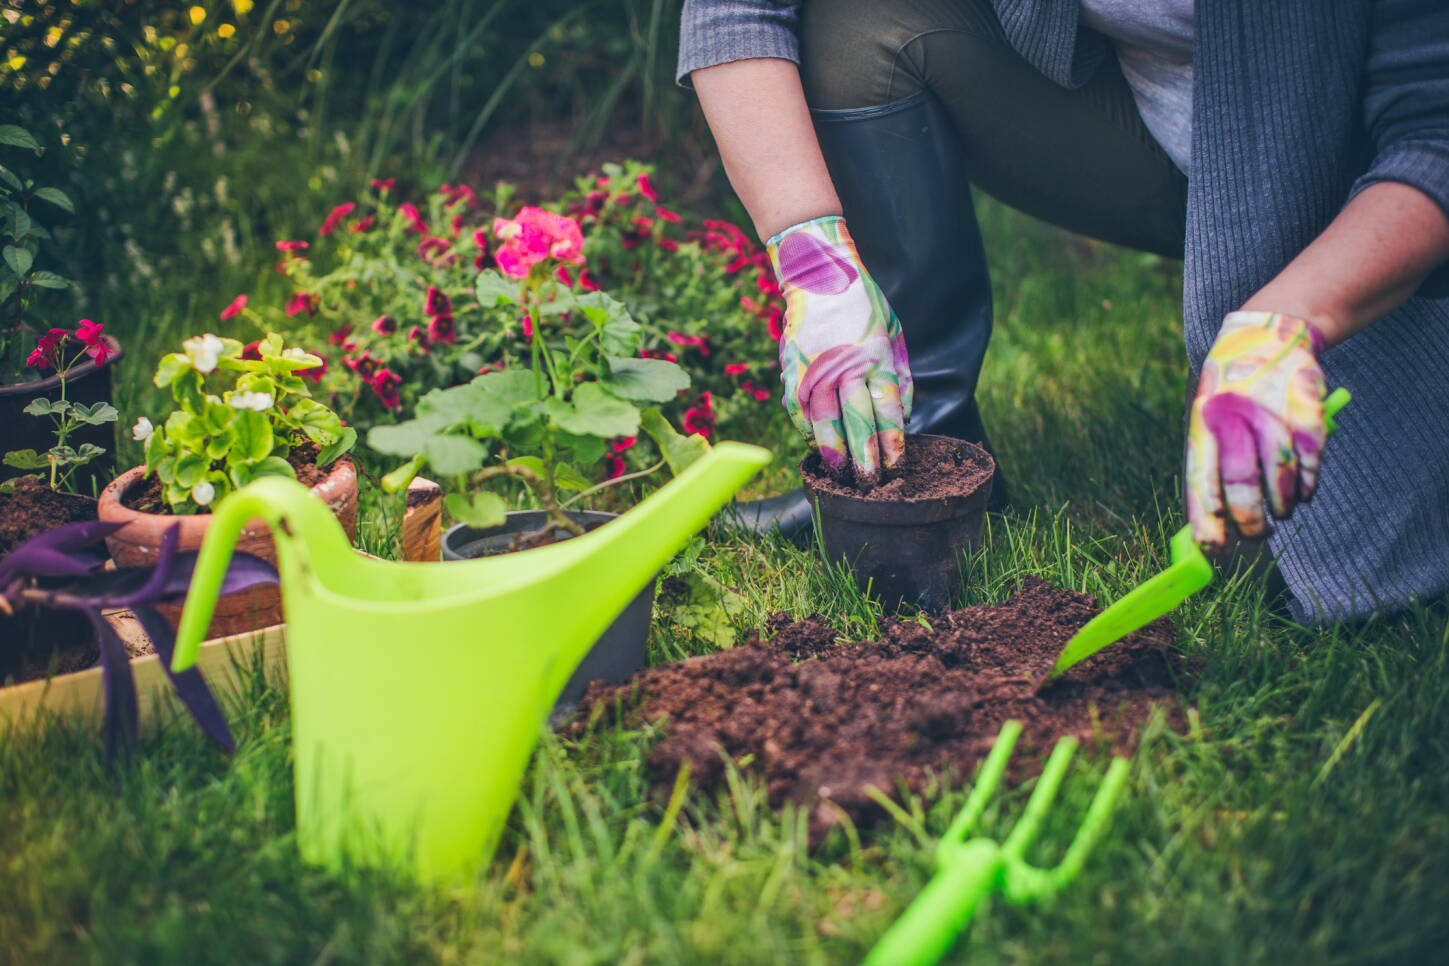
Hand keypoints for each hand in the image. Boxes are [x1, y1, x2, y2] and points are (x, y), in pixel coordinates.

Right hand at [768, 216, 911, 479]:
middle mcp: (847, 366)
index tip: (896, 465)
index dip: (892, 443)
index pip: (887, 410)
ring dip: (833, 452)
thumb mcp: (894, 334)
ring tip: (841, 476)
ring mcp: (816, 369)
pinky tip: (817, 447)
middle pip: (857, 421)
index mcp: (878, 357)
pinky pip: (799, 410)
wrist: (819, 276)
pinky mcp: (793, 370)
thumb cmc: (864, 308)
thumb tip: (904, 417)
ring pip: (824, 422)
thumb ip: (899, 376)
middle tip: (870, 484)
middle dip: (865, 458)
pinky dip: (808, 431)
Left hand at [1185, 311, 1326, 552]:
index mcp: (1202, 423)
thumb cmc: (1228, 392)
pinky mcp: (1305, 407)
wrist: (1266, 335)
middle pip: (1242, 483)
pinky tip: (1303, 492)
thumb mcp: (1204, 418)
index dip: (1209, 521)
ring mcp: (1272, 410)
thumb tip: (1203, 527)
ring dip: (1282, 506)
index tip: (1214, 551)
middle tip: (1257, 535)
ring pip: (1279, 476)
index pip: (1201, 481)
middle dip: (1250, 521)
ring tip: (1281, 513)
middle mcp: (1234, 416)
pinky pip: (1310, 459)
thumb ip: (1206, 465)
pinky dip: (1308, 484)